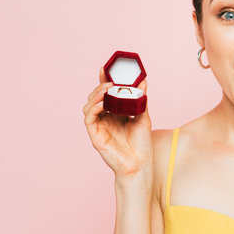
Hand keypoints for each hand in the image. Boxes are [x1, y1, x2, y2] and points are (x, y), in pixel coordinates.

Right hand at [83, 66, 152, 181]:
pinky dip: (94, 108)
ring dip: (96, 95)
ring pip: (89, 106)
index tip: (106, 69)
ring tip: (107, 88)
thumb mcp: (143, 116)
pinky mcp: (95, 136)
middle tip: (109, 79)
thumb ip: (141, 99)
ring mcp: (99, 127)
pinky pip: (90, 119)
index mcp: (114, 113)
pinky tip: (103, 102)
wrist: (140, 165)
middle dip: (100, 86)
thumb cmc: (141, 144)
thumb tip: (144, 81)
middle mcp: (104, 119)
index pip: (106, 94)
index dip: (103, 81)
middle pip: (95, 98)